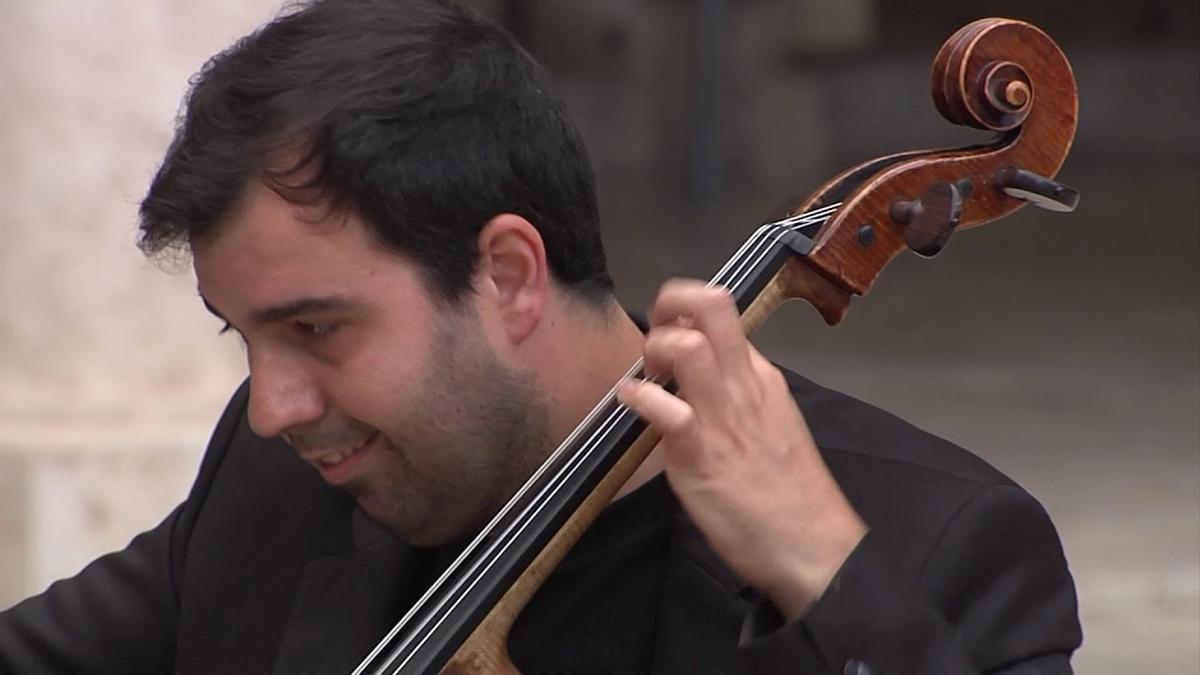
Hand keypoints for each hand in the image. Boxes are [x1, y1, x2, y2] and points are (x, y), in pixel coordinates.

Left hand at [617, 279, 866, 618]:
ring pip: (688, 346)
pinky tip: (630, 402)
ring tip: (647, 373)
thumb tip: (701, 382)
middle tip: (655, 333)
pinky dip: (639, 398)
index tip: (669, 327)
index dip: (688, 309)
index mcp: (761, 378)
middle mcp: (744, 385)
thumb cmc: (789, 492)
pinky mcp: (702, 453)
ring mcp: (723, 416)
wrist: (812, 543)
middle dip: (671, 303)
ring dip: (655, 349)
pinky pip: (666, 408)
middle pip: (712, 308)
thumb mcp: (772, 425)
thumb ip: (739, 398)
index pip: (724, 315)